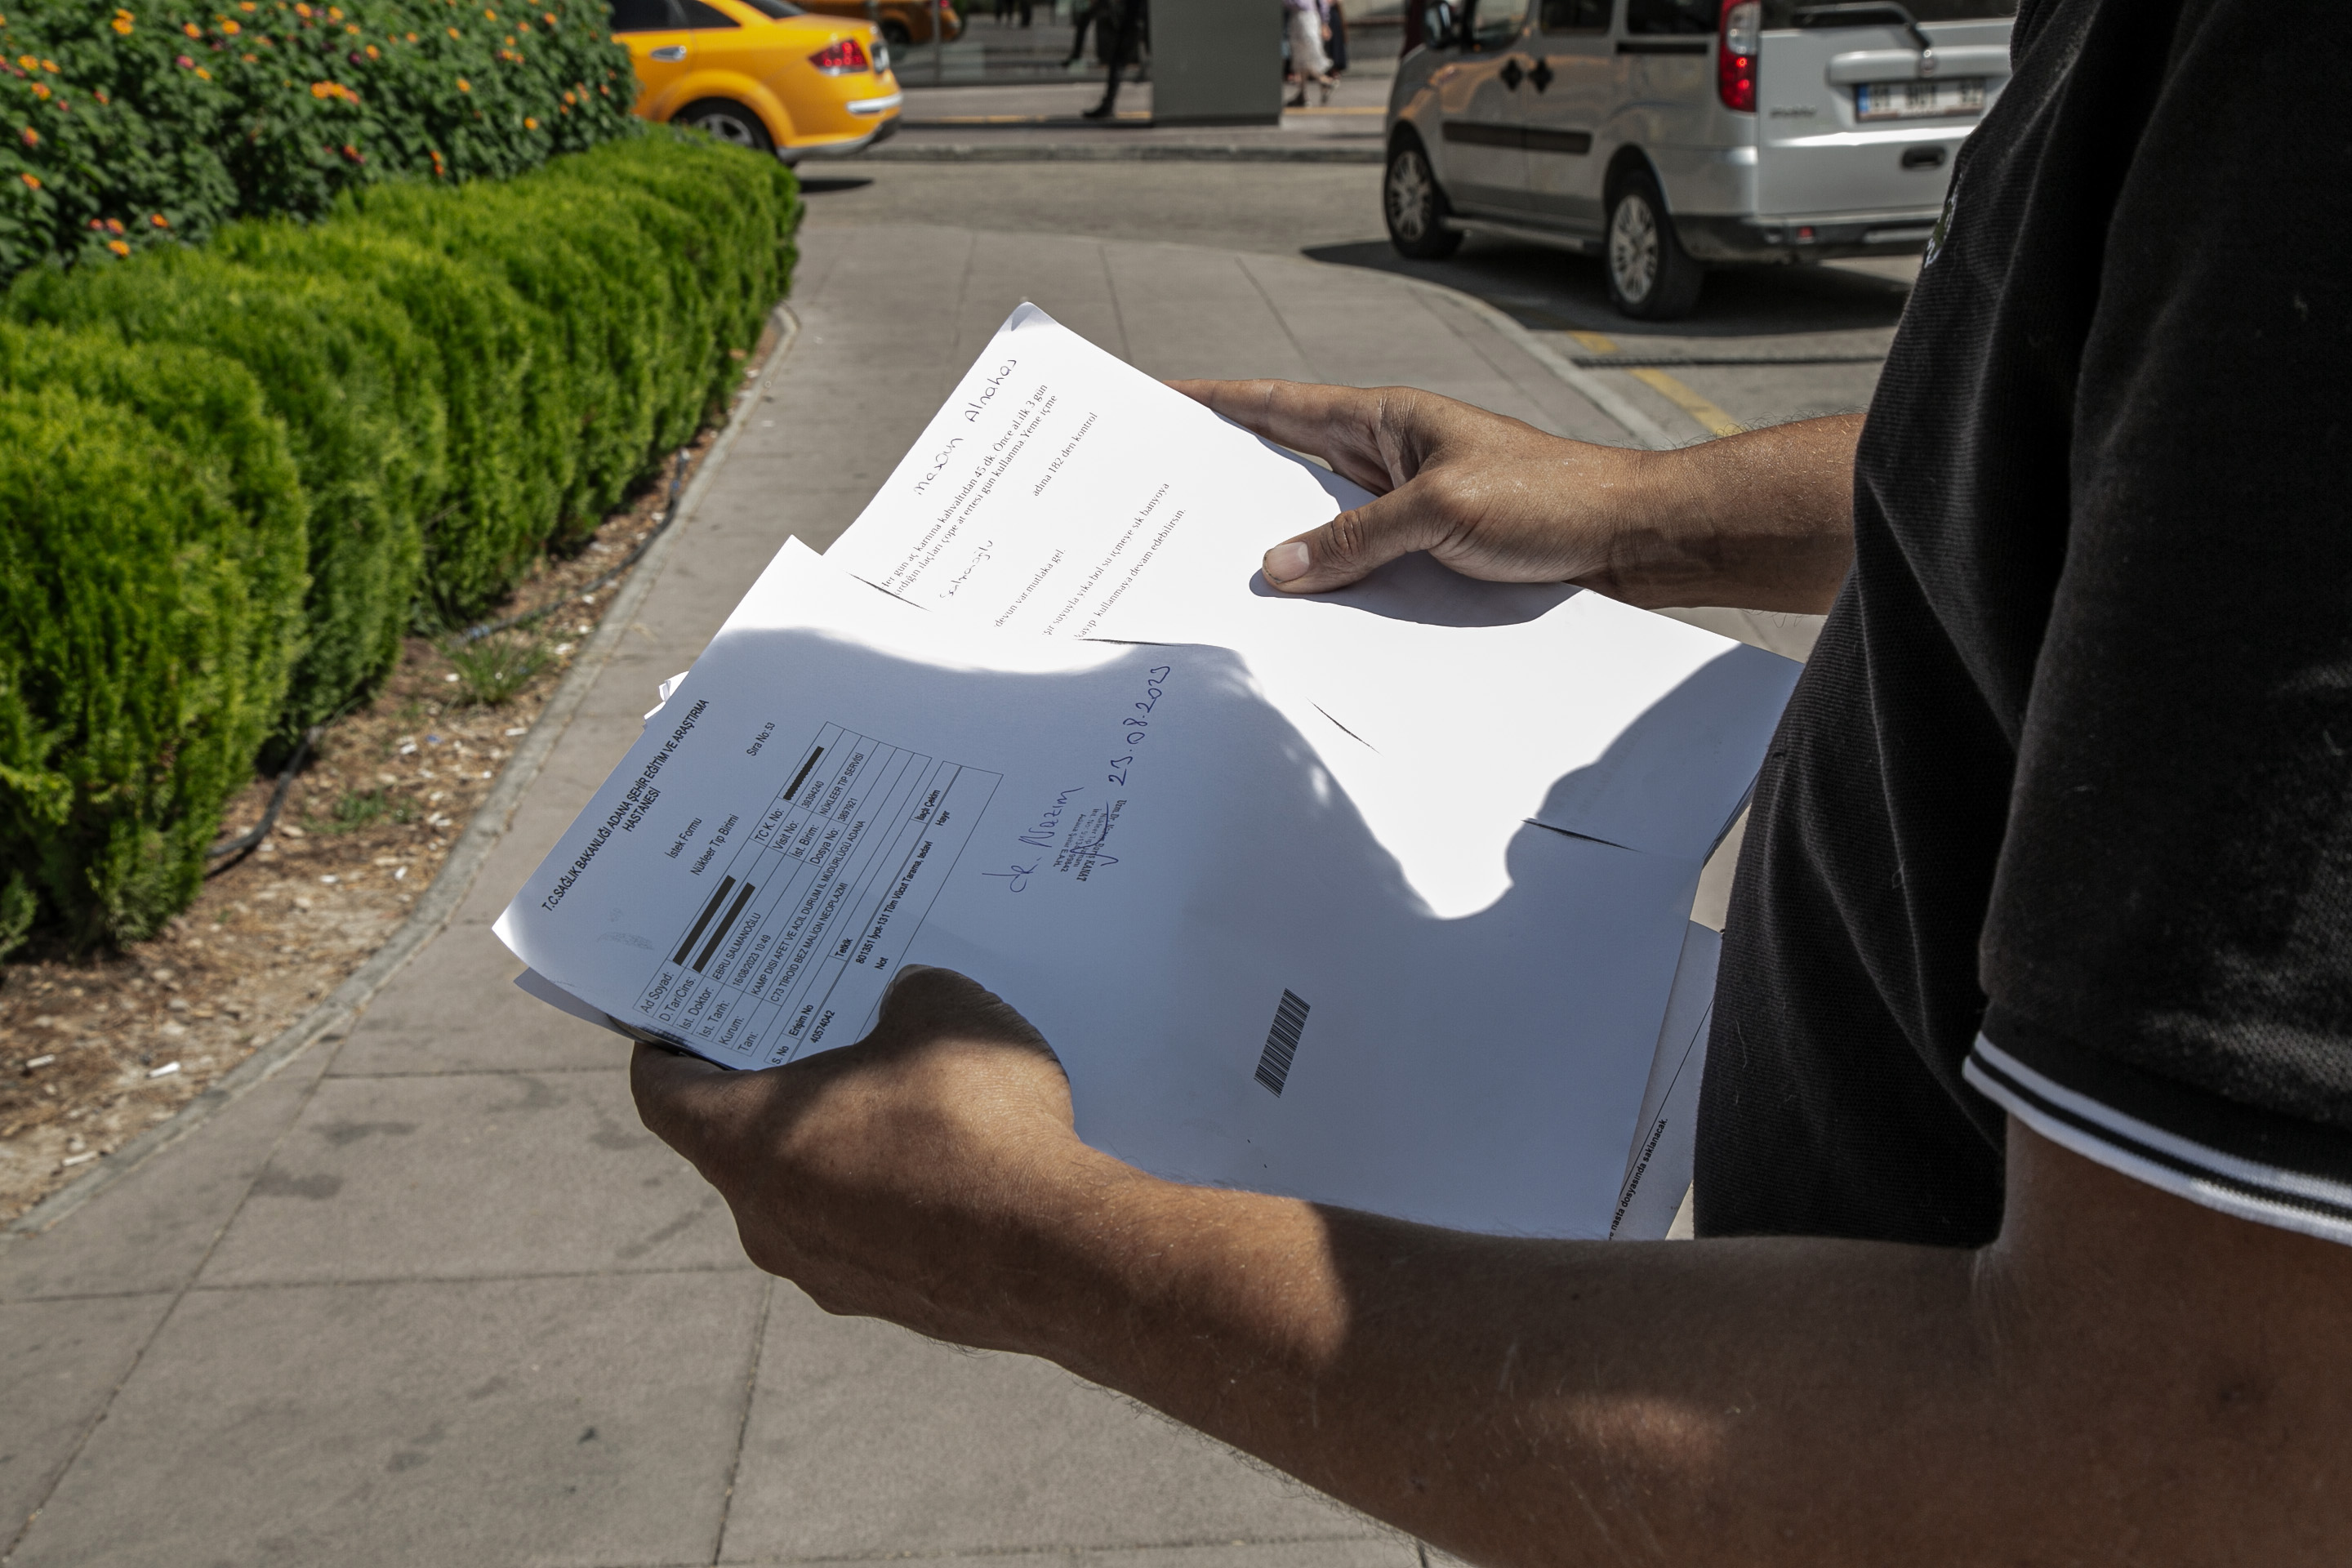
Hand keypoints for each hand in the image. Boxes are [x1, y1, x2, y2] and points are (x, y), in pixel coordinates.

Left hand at [631, 965, 1115, 1348]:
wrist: (1058, 1253)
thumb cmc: (975, 1123)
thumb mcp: (941, 1009)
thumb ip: (905, 995)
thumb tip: (906, 1001)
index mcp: (747, 1143)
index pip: (662, 1093)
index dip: (667, 1047)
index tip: (686, 1018)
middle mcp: (767, 1220)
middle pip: (742, 1142)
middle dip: (780, 1085)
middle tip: (822, 1032)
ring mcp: (827, 1272)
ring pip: (811, 1193)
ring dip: (844, 1145)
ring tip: (908, 1092)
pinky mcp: (891, 1301)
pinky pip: (872, 1234)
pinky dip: (896, 1196)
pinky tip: (958, 1159)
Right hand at [1170, 379, 1658, 596]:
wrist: (1627, 539)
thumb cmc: (1549, 501)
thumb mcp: (1441, 513)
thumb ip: (1356, 540)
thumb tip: (1278, 568)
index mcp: (1388, 421)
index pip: (1284, 404)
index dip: (1221, 401)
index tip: (1164, 398)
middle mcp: (1391, 457)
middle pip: (1290, 461)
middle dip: (1229, 471)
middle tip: (1163, 491)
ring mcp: (1408, 504)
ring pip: (1320, 518)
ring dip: (1277, 536)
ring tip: (1211, 559)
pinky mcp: (1429, 549)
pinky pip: (1358, 560)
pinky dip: (1325, 577)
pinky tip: (1295, 606)